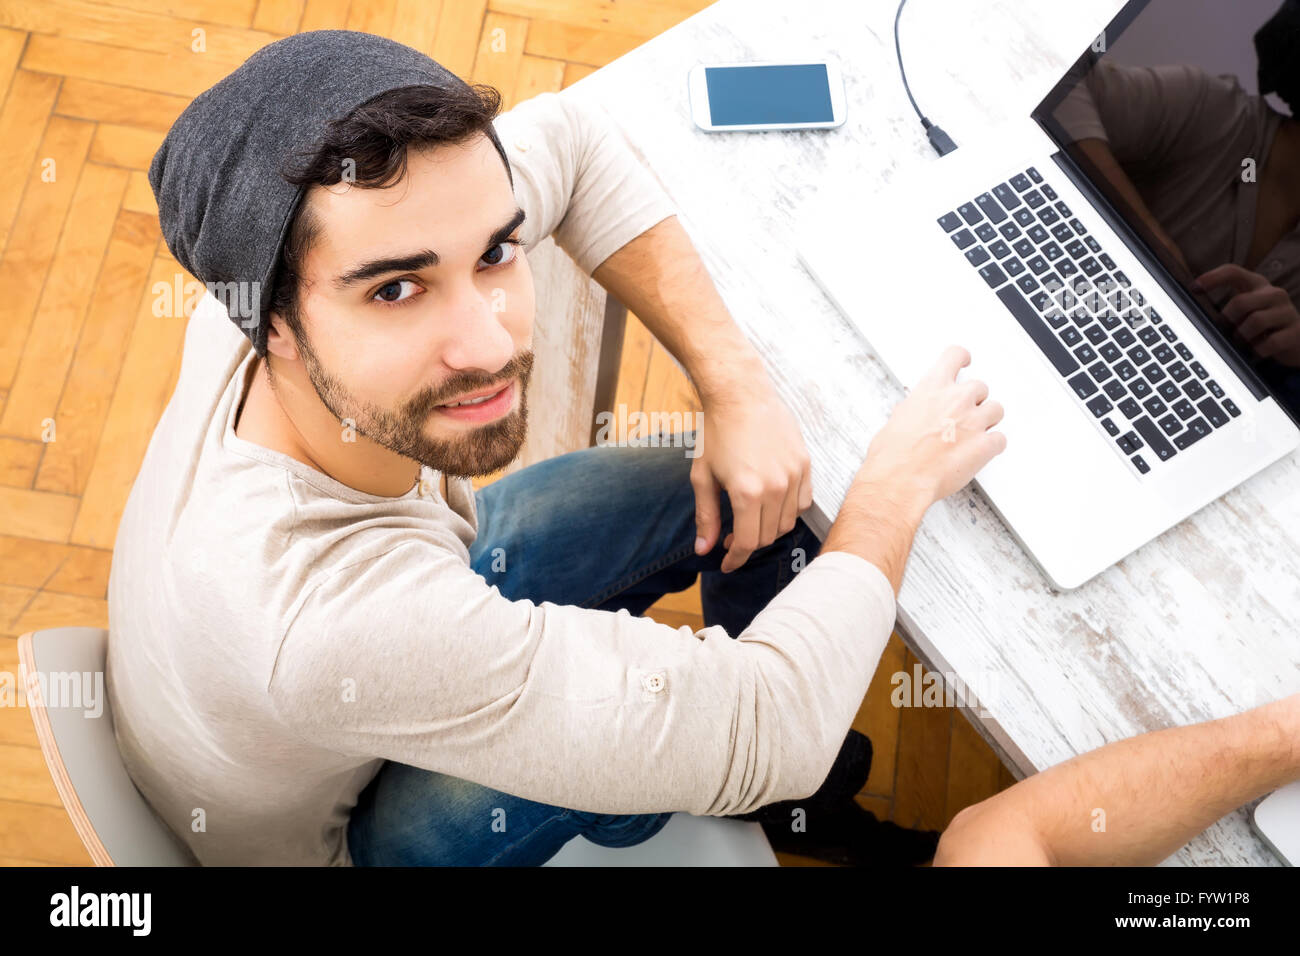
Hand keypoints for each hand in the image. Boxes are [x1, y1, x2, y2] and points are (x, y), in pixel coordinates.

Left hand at [691, 377, 811, 572]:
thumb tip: (703, 550)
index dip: (735, 559)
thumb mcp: (703, 477)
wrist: (741, 394)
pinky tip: (771, 503)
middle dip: (747, 543)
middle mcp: (776, 487)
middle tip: (730, 537)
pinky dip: (788, 511)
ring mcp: (794, 475)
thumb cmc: (716, 433)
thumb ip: (706, 516)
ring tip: (750, 519)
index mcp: (748, 493)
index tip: (726, 564)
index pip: (747, 543)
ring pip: (788, 522)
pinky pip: (803, 502)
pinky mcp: (805, 464)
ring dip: (768, 528)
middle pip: (768, 536)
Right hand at [854, 346, 1005, 514]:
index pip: (955, 356)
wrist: (900, 479)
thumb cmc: (892, 454)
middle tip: (964, 415)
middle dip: (974, 400)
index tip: (965, 361)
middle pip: (980, 387)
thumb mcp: (895, 421)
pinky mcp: (985, 445)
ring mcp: (973, 421)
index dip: (962, 358)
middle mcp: (956, 399)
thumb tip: (913, 413)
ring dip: (987, 420)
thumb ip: (913, 410)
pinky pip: (1000, 440)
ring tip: (973, 435)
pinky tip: (980, 453)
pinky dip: (992, 446)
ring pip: (996, 409)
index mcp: (932, 388)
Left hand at [1196, 264, 1299, 366]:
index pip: (1233, 272)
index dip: (1213, 278)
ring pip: (1255, 322)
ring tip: (1242, 343)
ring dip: (1241, 338)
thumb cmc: (1264, 325)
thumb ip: (1228, 309)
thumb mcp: (1247, 312)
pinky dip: (1257, 350)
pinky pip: (1269, 343)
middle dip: (1227, 321)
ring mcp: (1287, 312)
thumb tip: (1197, 318)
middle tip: (1225, 332)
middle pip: (1240, 302)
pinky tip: (1256, 352)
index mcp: (1257, 285)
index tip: (1194, 287)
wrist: (1298, 341)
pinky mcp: (1295, 332)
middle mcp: (1274, 294)